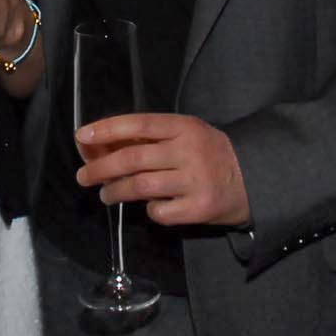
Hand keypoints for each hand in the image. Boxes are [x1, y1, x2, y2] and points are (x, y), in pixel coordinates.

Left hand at [75, 112, 250, 228]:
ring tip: (106, 195)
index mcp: (183, 127)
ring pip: (140, 187)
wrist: (253, 179)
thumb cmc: (209, 154)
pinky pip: (160, 211)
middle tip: (83, 177)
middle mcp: (188, 151)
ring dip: (115, 192)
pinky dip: (149, 210)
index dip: (107, 128)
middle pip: (133, 159)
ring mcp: (194, 180)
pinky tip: (150, 208)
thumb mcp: (186, 135)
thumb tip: (102, 146)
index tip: (82, 135)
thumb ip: (151, 140)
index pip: (138, 124)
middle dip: (101, 168)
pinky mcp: (199, 208)